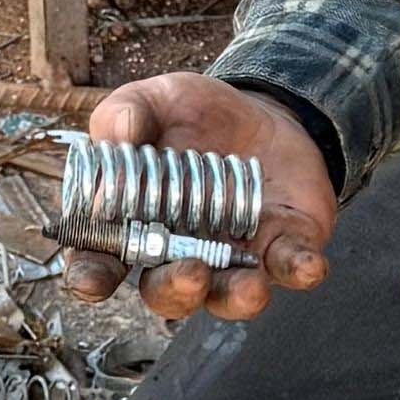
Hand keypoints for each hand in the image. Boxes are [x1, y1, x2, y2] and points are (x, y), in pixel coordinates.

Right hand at [63, 73, 336, 324]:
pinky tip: (308, 265)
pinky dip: (298, 270)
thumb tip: (120, 134)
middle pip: (166, 293)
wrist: (261, 112)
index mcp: (131, 226)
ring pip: (227, 297)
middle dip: (176, 292)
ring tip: (249, 288)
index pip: (100, 263)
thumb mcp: (155, 100)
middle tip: (188, 275)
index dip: (91, 277)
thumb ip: (128, 112)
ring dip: (237, 298)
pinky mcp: (280, 250)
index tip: (92, 280)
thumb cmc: (191, 116)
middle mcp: (176, 255)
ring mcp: (230, 260)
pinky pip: (289, 269)